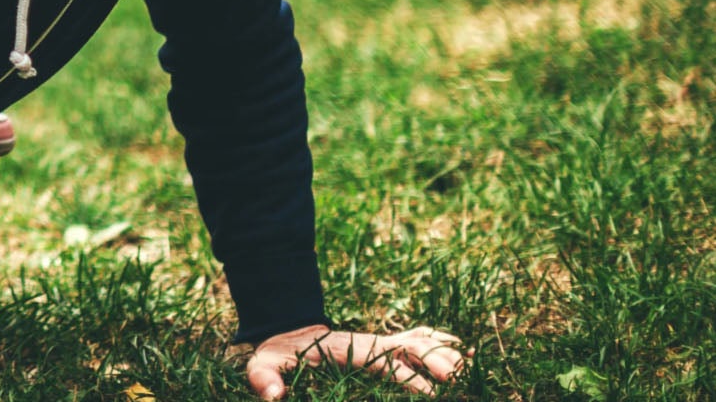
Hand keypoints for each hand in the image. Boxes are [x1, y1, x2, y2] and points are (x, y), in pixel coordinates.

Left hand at [246, 325, 465, 397]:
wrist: (285, 335)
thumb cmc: (277, 354)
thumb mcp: (263, 364)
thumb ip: (264, 379)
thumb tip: (274, 398)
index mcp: (346, 349)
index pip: (384, 360)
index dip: (407, 375)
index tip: (430, 393)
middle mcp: (367, 343)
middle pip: (407, 346)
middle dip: (432, 359)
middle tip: (455, 379)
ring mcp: (376, 343)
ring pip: (415, 342)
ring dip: (441, 352)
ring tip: (466, 369)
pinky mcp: (381, 347)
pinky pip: (413, 341)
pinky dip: (437, 343)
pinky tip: (461, 352)